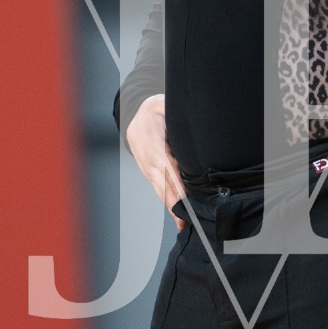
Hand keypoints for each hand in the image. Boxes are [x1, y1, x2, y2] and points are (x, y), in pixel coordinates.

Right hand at [125, 94, 186, 230]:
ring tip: (181, 223)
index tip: (185, 200)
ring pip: (159, 188)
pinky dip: (166, 199)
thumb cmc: (155, 110)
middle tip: (184, 221)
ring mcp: (147, 166)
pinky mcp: (148, 170)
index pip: (167, 168)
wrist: (134, 113)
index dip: (176, 185)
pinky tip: (174, 211)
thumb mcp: (164, 105)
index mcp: (155, 144)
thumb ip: (175, 113)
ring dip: (170, 205)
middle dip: (173, 203)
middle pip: (162, 184)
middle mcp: (149, 159)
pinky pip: (157, 186)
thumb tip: (193, 119)